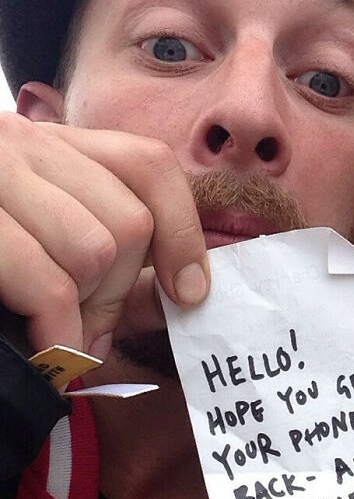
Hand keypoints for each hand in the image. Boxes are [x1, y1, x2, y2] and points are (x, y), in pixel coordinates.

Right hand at [0, 113, 208, 357]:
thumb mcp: (39, 236)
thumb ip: (101, 255)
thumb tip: (174, 291)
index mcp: (47, 145)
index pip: (149, 165)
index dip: (184, 232)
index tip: (188, 290)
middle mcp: (19, 144)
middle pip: (130, 221)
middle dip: (117, 296)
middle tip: (87, 333)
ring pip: (96, 250)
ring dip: (86, 318)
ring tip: (60, 341)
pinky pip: (47, 282)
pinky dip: (59, 334)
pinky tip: (48, 353)